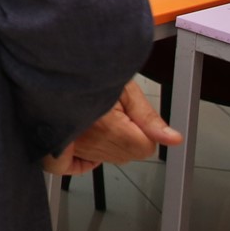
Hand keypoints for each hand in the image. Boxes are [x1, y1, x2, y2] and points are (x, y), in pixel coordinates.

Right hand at [42, 79, 181, 175]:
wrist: (56, 66)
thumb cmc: (88, 72)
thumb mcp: (125, 87)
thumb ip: (149, 117)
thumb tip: (173, 139)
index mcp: (107, 126)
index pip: (145, 148)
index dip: (145, 130)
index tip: (133, 114)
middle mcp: (87, 140)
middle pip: (127, 155)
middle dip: (129, 138)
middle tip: (116, 112)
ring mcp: (71, 145)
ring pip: (108, 159)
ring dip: (110, 144)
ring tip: (100, 117)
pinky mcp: (58, 146)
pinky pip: (77, 165)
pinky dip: (87, 158)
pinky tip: (93, 143)